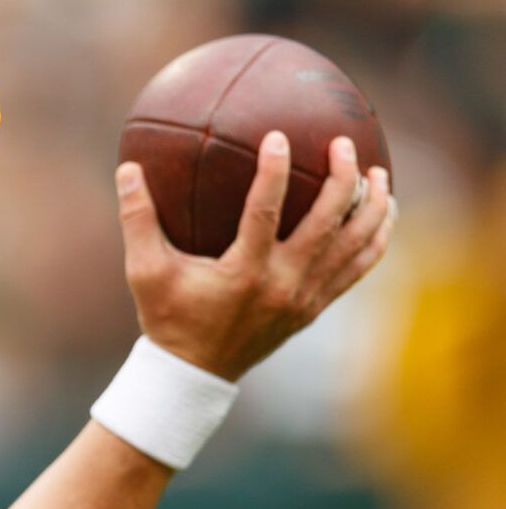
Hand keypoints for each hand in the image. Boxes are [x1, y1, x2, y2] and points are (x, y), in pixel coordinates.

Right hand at [117, 131, 395, 380]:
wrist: (194, 373)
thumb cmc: (166, 317)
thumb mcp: (144, 272)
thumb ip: (137, 219)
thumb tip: (127, 167)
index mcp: (243, 273)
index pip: (264, 213)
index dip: (273, 171)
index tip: (278, 136)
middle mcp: (282, 284)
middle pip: (328, 223)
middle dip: (341, 177)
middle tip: (341, 142)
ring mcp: (305, 297)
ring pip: (355, 244)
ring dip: (372, 204)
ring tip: (376, 171)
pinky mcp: (315, 306)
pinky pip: (358, 267)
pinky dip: (376, 237)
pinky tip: (381, 210)